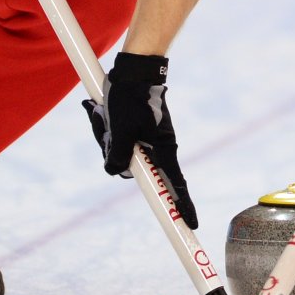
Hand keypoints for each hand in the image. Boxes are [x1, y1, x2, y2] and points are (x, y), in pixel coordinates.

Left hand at [83, 52, 197, 227]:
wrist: (135, 68)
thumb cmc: (131, 97)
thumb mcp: (120, 129)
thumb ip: (117, 155)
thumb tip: (116, 171)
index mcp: (164, 149)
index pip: (176, 185)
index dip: (183, 207)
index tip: (191, 226)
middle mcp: (159, 146)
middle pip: (137, 169)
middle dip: (117, 155)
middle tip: (106, 129)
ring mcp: (149, 138)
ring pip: (125, 152)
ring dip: (109, 138)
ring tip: (104, 114)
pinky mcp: (139, 128)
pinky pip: (122, 140)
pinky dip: (110, 130)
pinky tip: (103, 111)